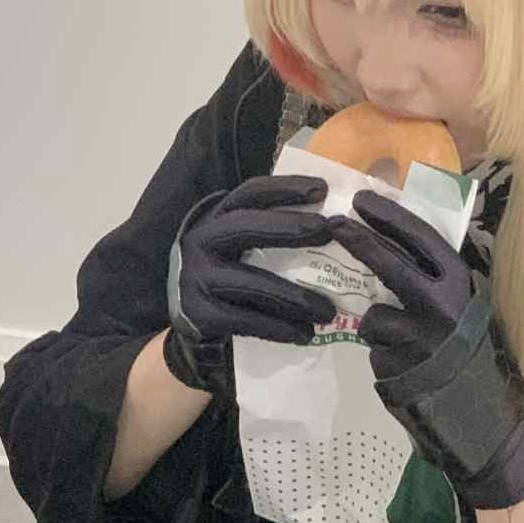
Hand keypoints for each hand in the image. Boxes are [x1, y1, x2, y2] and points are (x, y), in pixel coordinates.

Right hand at [163, 175, 337, 395]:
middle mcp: (202, 240)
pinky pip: (245, 320)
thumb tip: (333, 220)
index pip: (251, 193)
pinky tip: (305, 334)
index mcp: (217, 217)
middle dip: (290, 227)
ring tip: (328, 311)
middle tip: (327, 232)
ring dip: (294, 297)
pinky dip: (278, 328)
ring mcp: (196, 277)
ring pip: (251, 282)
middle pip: (246, 226)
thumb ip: (271, 228)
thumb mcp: (239, 243)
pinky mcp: (199, 314)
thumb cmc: (228, 274)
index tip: (322, 190)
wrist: (190, 321)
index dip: (285, 188)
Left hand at [326, 192, 523, 509]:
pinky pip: (375, 349)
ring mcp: (418, 336)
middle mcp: (442, 305)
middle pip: (388, 262)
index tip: (363, 199)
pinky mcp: (397, 366)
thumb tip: (398, 240)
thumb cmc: (477, 358)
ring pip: (374, 313)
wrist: (488, 422)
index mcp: (462, 283)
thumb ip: (438, 280)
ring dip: (376, 323)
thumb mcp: (468, 308)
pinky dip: (381, 354)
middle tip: (333, 223)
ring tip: (399, 342)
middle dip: (358, 239)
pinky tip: (403, 367)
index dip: (389, 216)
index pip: (421, 237)